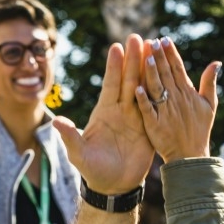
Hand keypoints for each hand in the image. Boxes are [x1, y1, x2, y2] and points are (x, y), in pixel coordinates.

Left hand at [50, 35, 155, 195]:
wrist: (112, 186)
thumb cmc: (92, 170)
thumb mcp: (79, 154)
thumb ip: (70, 137)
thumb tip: (57, 122)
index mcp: (104, 112)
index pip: (109, 85)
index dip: (113, 66)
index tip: (116, 46)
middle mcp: (120, 110)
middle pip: (128, 80)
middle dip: (132, 59)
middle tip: (138, 37)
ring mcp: (136, 117)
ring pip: (143, 88)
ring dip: (148, 69)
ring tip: (154, 48)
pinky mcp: (149, 127)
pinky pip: (156, 106)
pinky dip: (160, 90)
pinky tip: (166, 75)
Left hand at [135, 37, 219, 162]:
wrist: (191, 155)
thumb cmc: (199, 129)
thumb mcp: (209, 104)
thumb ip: (209, 82)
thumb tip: (217, 62)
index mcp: (187, 92)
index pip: (178, 69)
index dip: (171, 54)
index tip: (164, 39)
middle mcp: (176, 99)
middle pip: (166, 75)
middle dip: (159, 57)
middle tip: (152, 41)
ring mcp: (165, 112)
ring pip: (157, 89)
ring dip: (151, 73)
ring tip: (145, 58)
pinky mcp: (155, 126)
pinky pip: (148, 111)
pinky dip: (144, 101)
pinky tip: (137, 89)